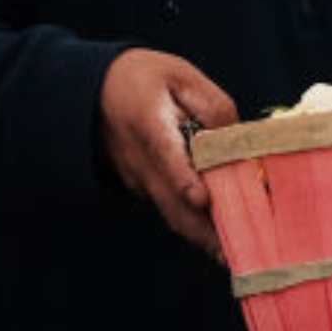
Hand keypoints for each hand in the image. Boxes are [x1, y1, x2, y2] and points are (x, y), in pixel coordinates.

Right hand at [99, 48, 237, 260]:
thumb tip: (238, 141)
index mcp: (149, 123)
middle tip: (237, 250)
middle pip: (172, 201)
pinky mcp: (141, 188)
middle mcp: (140, 159)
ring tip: (235, 255)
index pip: (165, 154)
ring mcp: (138, 179)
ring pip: (172, 213)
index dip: (184, 177)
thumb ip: (213, 106)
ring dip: (202, 236)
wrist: (93, 91)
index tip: (202, 198)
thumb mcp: (180, 76)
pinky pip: (170, 209)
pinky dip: (194, 224)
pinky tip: (223, 235)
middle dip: (204, 230)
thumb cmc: (144, 78)